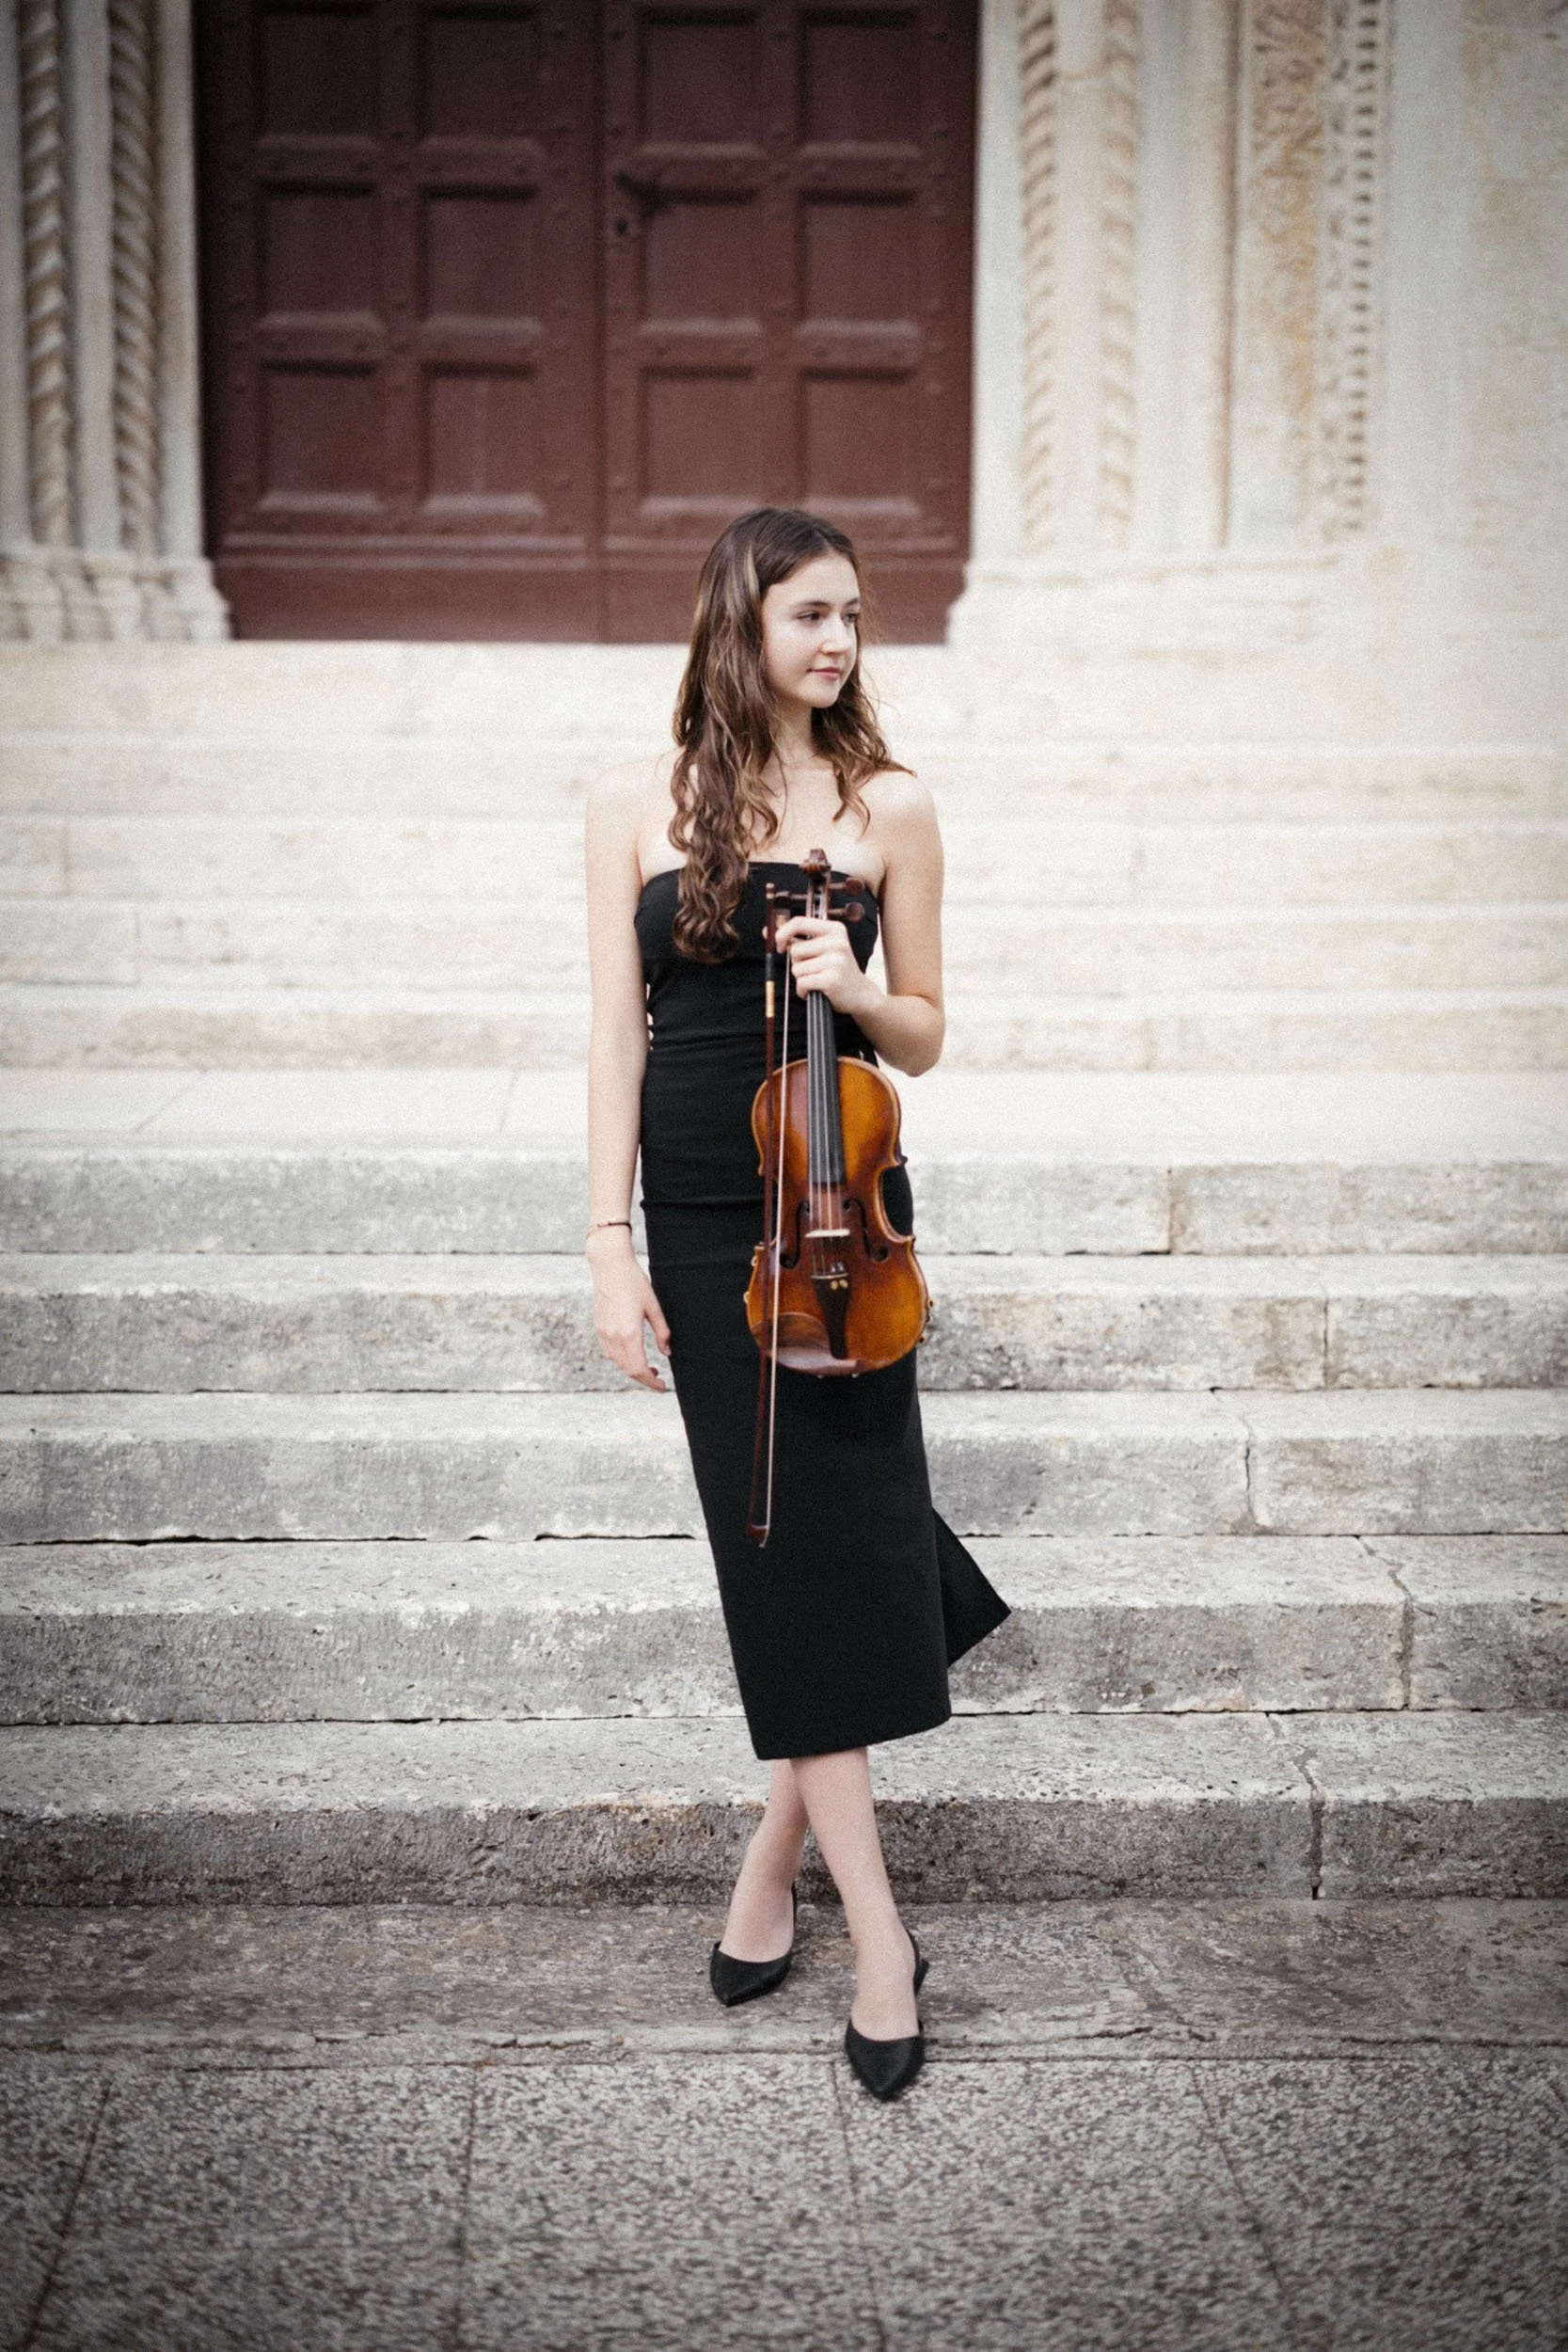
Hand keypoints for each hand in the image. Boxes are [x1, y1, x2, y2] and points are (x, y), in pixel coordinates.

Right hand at [587, 1231, 670, 1391]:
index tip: (663, 1387)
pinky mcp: (599, 1328)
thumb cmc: (634, 1282)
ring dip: (633, 1370)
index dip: (652, 1382)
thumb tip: (667, 1353)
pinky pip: (609, 1353)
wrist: (609, 1266)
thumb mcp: (654, 1307)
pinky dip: (622, 1360)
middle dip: (644, 1379)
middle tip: (659, 1380)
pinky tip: (633, 1354)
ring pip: (618, 1363)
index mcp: (629, 1333)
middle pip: (628, 1370)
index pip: (639, 1369)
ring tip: (649, 1368)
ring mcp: (603, 1333)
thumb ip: (662, 1332)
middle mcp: (613, 1337)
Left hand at [774, 913, 873, 1017]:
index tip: (779, 946)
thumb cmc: (836, 970)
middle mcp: (837, 942)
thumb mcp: (823, 949)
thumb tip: (768, 931)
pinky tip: (816, 990)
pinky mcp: (831, 979)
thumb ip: (797, 939)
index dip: (782, 933)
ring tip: (817, 980)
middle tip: (814, 970)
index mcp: (834, 929)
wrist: (860, 994)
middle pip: (795, 950)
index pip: (799, 922)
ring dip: (801, 979)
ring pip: (796, 969)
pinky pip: (802, 983)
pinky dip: (803, 991)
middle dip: (797, 964)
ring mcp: (836, 961)